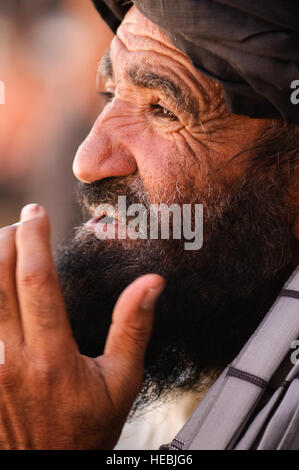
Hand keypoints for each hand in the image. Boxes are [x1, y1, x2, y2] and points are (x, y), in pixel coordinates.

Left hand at [0, 204, 163, 448]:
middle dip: (6, 239)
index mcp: (52, 356)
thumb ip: (133, 328)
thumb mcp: (121, 381)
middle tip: (21, 222)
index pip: (36, 280)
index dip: (34, 238)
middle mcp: (11, 357)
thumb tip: (151, 282)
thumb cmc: (86, 428)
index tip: (36, 213)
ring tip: (6, 244)